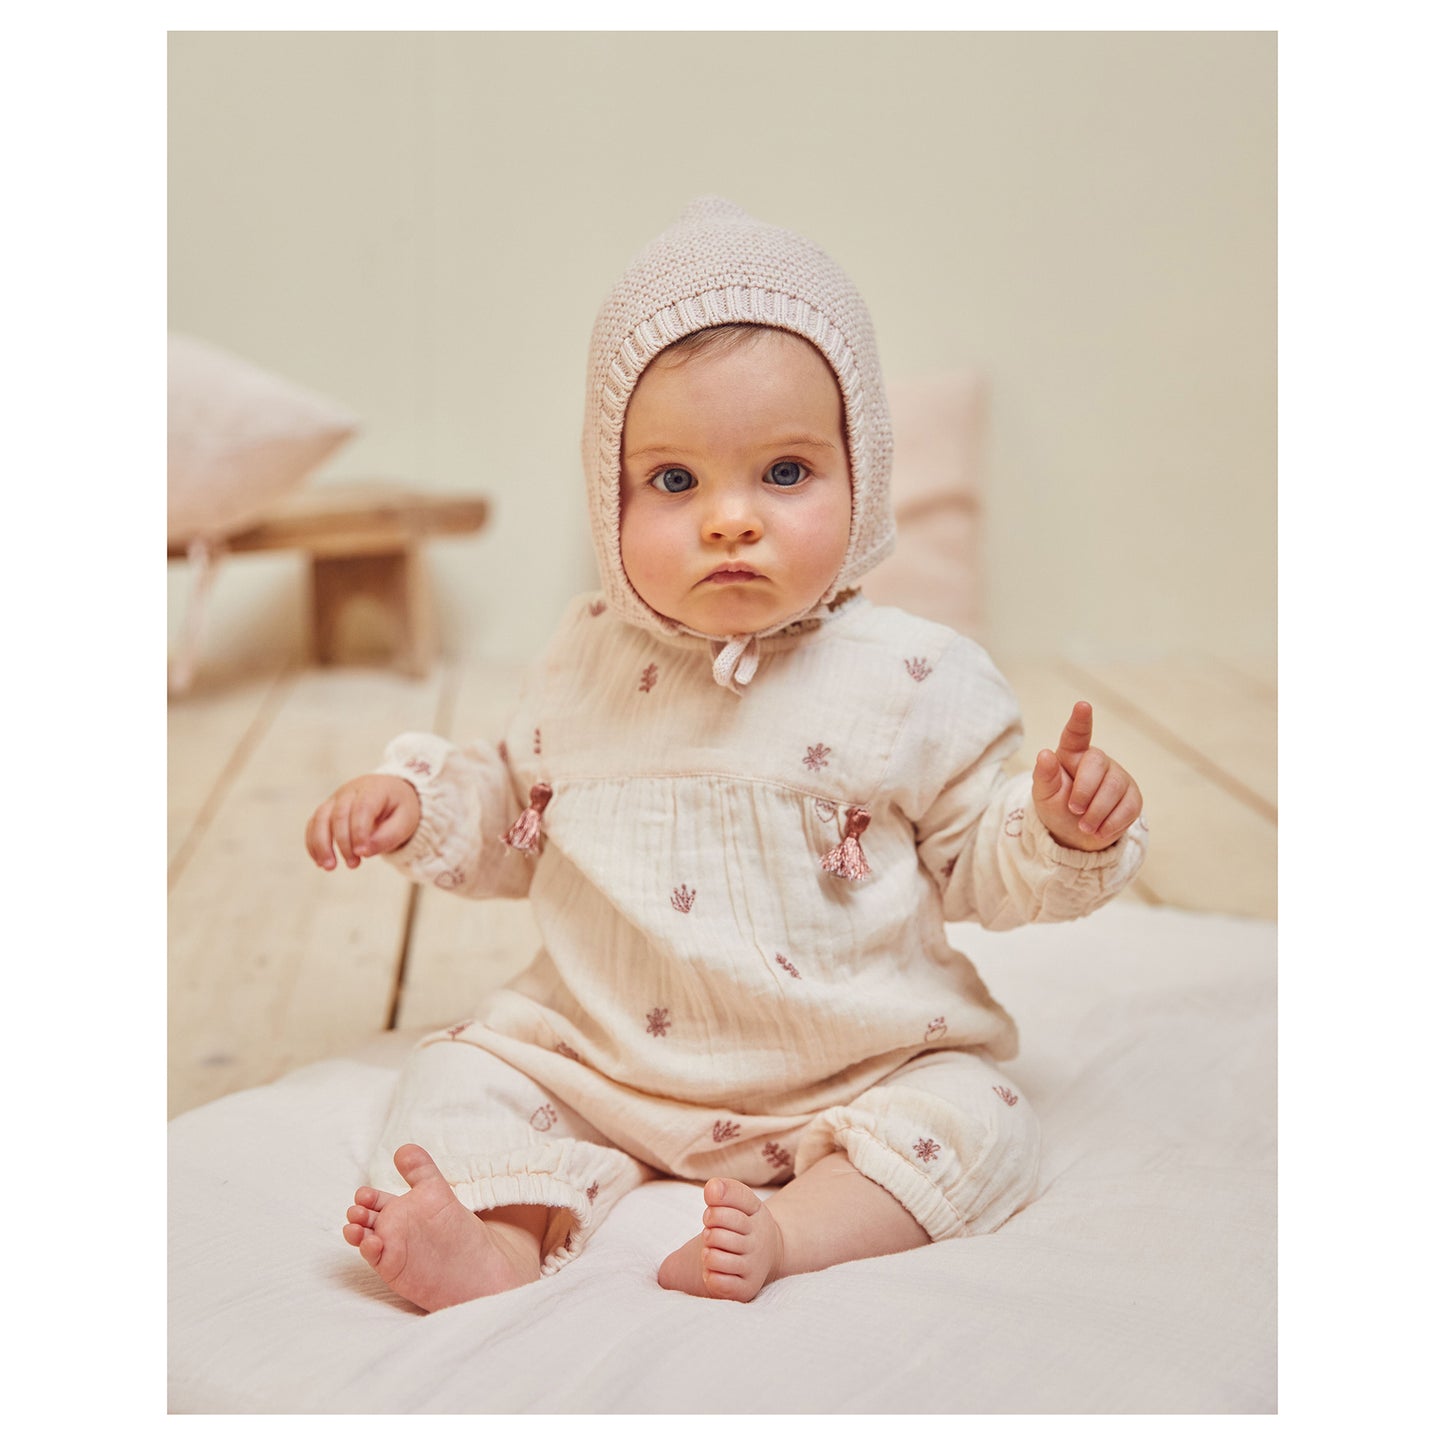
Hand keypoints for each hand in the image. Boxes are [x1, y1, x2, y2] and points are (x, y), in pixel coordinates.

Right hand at [305, 773, 420, 870]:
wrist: (390, 793)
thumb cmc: (399, 809)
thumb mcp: (405, 821)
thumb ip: (389, 836)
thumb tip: (365, 852)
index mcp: (374, 789)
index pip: (362, 808)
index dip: (359, 831)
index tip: (362, 853)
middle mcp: (351, 791)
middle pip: (339, 814)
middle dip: (343, 842)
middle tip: (353, 864)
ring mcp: (336, 799)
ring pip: (320, 818)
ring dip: (322, 844)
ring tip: (329, 867)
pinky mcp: (327, 809)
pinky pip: (314, 824)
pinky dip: (313, 843)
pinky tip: (320, 862)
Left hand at [1030, 701, 1142, 851]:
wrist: (1076, 836)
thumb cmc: (1057, 807)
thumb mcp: (1044, 795)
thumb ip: (1044, 776)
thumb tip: (1044, 754)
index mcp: (1071, 755)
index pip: (1076, 735)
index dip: (1080, 720)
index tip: (1082, 706)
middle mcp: (1096, 761)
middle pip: (1097, 764)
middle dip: (1084, 790)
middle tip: (1074, 810)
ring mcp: (1117, 777)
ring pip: (1114, 787)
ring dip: (1097, 812)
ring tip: (1084, 827)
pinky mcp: (1132, 796)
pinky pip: (1129, 806)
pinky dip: (1112, 823)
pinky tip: (1100, 830)